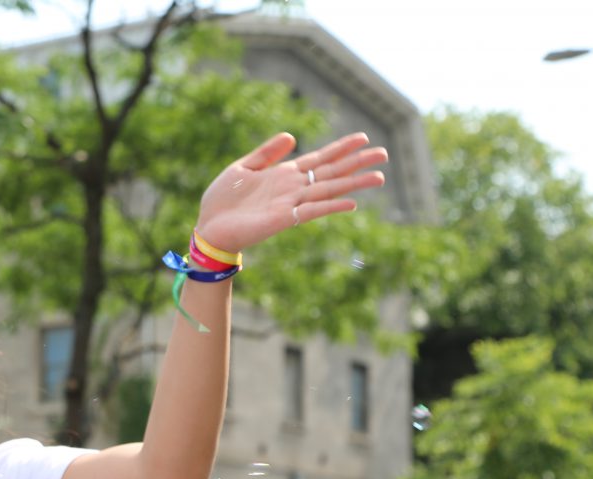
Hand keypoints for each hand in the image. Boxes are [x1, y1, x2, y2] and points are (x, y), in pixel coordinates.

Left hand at [195, 132, 387, 252]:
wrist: (208, 227)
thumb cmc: (222, 200)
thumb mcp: (242, 168)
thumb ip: (266, 153)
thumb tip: (292, 137)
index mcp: (284, 175)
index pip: (319, 158)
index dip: (341, 148)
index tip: (364, 138)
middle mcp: (292, 189)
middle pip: (331, 173)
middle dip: (357, 163)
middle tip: (385, 154)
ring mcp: (289, 204)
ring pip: (327, 190)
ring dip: (353, 184)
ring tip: (379, 177)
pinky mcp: (281, 219)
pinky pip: (310, 211)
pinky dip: (330, 207)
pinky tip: (351, 203)